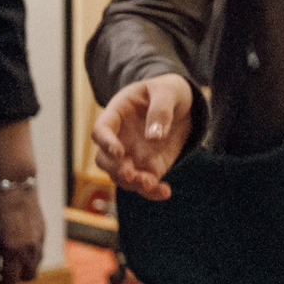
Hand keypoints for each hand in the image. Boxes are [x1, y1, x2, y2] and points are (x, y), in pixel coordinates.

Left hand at [0, 182, 45, 283]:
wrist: (15, 187)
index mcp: (12, 252)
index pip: (10, 281)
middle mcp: (29, 250)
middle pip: (28, 278)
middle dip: (16, 279)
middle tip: (3, 274)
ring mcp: (39, 242)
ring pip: (36, 265)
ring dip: (25, 267)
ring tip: (12, 259)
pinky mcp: (44, 233)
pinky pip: (39, 252)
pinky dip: (30, 254)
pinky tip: (19, 245)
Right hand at [93, 73, 194, 199]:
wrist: (182, 105)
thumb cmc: (168, 91)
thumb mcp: (168, 92)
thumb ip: (160, 111)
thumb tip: (153, 136)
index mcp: (117, 113)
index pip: (101, 129)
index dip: (105, 142)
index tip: (118, 151)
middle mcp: (119, 138)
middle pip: (104, 159)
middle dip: (115, 169)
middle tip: (130, 174)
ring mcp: (132, 155)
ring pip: (121, 176)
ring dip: (133, 184)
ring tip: (151, 185)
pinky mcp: (148, 167)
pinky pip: (144, 184)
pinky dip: (152, 191)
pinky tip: (164, 192)